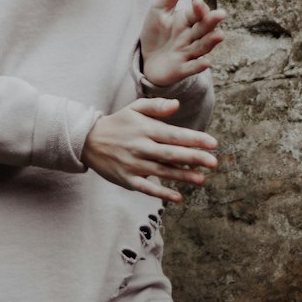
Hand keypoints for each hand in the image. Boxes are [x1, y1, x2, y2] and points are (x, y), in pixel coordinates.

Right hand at [82, 98, 218, 203]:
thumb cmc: (118, 124)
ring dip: (183, 177)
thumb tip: (177, 104)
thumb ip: (156, 107)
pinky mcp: (127, 179)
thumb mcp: (134, 109)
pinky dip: (162, 193)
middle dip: (194, 158)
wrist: (88, 141)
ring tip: (202, 179)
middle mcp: (140, 147)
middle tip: (214, 162)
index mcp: (145, 129)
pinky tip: (178, 197)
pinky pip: (147, 188)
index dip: (194, 139)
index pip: (173, 134)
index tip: (213, 143)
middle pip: (171, 154)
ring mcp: (133, 164)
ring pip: (162, 172)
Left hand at [139, 0, 225, 88]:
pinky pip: (192, 67)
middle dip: (211, 22)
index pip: (197, 13)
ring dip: (211, 42)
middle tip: (221, 14)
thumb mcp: (160, 9)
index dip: (199, 8)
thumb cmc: (156, 32)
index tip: (198, 2)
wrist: (146, 59)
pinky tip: (206, 62)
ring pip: (202, 47)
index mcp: (187, 20)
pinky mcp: (182, 69)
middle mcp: (191, 36)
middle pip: (204, 29)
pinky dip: (199, 65)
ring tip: (220, 35)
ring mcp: (188, 53)